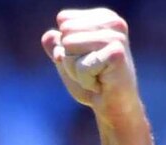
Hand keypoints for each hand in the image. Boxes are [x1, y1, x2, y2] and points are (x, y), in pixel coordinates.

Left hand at [42, 8, 142, 126]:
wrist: (111, 106)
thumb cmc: (92, 82)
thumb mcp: (68, 62)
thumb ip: (56, 47)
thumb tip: (48, 35)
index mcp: (102, 17)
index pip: (64, 20)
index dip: (65, 45)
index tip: (85, 58)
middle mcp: (113, 22)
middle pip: (66, 34)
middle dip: (70, 58)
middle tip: (90, 70)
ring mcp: (117, 37)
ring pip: (70, 48)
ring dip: (76, 70)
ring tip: (95, 76)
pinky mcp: (117, 53)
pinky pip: (81, 66)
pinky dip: (85, 80)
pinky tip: (100, 83)